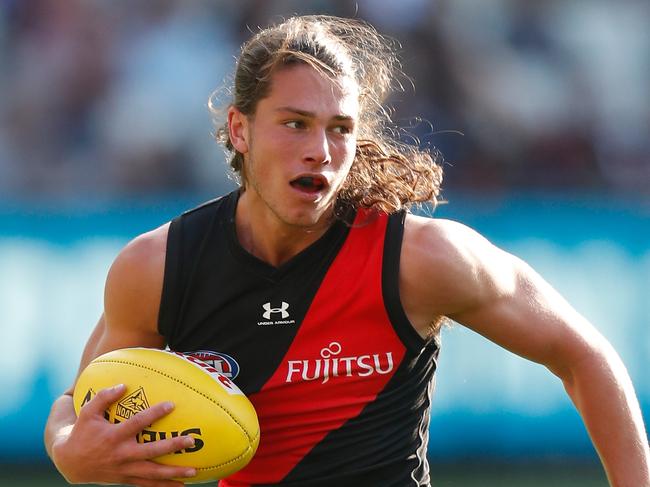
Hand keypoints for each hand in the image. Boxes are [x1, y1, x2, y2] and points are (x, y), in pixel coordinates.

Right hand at [51, 384, 196, 486]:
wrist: (70, 463)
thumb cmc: (82, 433)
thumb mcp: (88, 413)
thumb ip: (104, 397)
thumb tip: (123, 385)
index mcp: (114, 436)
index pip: (138, 423)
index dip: (154, 413)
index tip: (171, 405)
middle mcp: (121, 454)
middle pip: (151, 451)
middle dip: (172, 446)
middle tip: (191, 441)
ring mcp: (124, 469)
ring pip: (152, 473)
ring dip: (173, 473)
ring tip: (193, 471)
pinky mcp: (125, 479)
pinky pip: (147, 484)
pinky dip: (163, 486)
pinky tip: (180, 485)